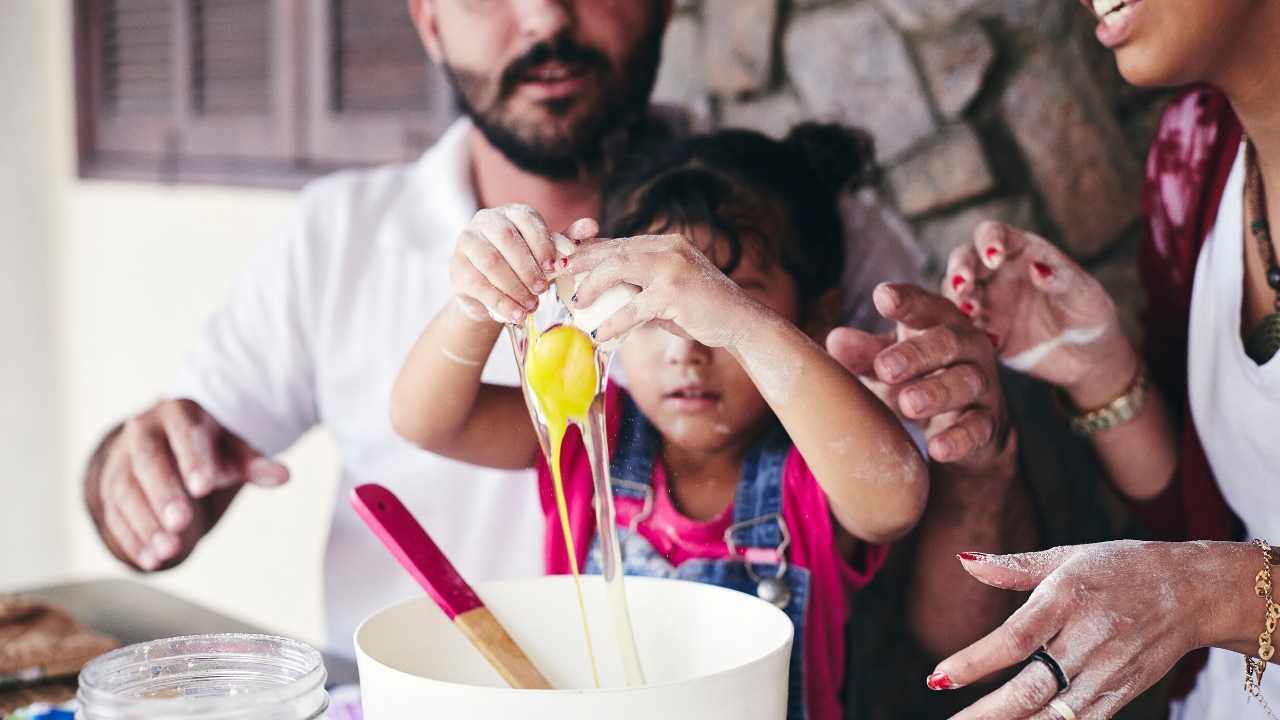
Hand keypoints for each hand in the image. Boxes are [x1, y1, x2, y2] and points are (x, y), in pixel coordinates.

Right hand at [88, 399, 288, 570]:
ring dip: (146, 524)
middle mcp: (143, 433)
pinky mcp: (109, 490)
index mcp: (178, 414)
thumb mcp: (234, 450)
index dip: (193, 459)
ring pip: (128, 492)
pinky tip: (151, 560)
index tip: (206, 486)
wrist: (167, 447)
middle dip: (164, 494)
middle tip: (182, 522)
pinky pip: (115, 516)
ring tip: (168, 550)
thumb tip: (283, 475)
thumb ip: (254, 463)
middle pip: (149, 463)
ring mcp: (121, 462)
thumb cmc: (210, 449)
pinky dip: (133, 539)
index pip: (184, 433)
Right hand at [449, 204, 596, 324]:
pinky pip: (478, 283)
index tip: (555, 266)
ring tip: (531, 305)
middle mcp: (486, 220)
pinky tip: (516, 314)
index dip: (543, 243)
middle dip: (528, 266)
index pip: (527, 220)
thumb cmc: (524, 266)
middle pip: (506, 238)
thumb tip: (592, 226)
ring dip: (514, 286)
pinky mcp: (457, 268)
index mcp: (512, 213)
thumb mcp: (547, 255)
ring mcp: (467, 242)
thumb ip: (568, 241)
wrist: (491, 292)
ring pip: (490, 261)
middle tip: (543, 289)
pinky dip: (500, 301)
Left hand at [563, 233, 751, 346]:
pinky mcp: (674, 292)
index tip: (567, 263)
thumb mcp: (666, 293)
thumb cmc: (701, 311)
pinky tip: (601, 334)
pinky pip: (634, 306)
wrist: (739, 322)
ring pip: (619, 268)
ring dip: (593, 285)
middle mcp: (668, 248)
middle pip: (614, 250)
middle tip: (559, 274)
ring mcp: (672, 267)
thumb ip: (640, 287)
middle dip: (583, 262)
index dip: (590, 251)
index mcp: (666, 244)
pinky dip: (614, 321)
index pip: (620, 243)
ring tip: (577, 302)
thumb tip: (605, 296)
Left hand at [827, 283, 1008, 470]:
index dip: (907, 301)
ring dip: (937, 393)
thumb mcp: (890, 366)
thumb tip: (836, 340)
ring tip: (908, 404)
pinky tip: (937, 448)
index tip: (883, 297)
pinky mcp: (989, 423)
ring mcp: (982, 385)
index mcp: (940, 323)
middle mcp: (967, 348)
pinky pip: (978, 429)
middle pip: (948, 342)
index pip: (926, 306)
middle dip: (916, 353)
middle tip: (885, 368)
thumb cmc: (919, 380)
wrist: (966, 429)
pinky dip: (959, 438)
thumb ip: (865, 354)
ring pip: (965, 382)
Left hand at [932, 541, 1222, 719]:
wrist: (1193, 591)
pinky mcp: (1122, 692)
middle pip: (1032, 688)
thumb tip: (963, 559)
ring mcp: (1107, 671)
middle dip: (987, 713)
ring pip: (1055, 715)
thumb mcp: (1067, 556)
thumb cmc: (1121, 567)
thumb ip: (1013, 566)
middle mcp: (1087, 639)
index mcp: (1066, 599)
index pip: (1014, 638)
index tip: (939, 678)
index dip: (975, 661)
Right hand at [945, 222, 1135, 406]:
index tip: (994, 257)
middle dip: (959, 268)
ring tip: (970, 313)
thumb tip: (1037, 267)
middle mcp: (998, 274)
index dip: (988, 240)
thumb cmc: (1090, 315)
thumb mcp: (1086, 295)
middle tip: (962, 285)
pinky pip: (965, 327)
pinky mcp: (984, 331)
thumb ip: (1063, 279)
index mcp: (1022, 252)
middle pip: (964, 259)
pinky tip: (992, 340)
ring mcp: (988, 303)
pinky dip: (968, 330)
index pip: (994, 233)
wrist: (1088, 358)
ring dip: (956, 300)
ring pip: (957, 292)